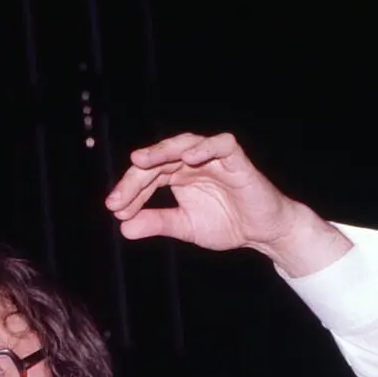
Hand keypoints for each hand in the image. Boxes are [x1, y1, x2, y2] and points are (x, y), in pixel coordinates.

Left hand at [104, 131, 349, 273]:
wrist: (263, 232)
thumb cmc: (227, 224)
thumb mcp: (185, 227)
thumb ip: (158, 223)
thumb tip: (124, 228)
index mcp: (178, 174)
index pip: (147, 176)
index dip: (129, 191)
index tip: (114, 209)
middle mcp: (193, 161)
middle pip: (159, 159)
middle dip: (136, 177)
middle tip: (118, 196)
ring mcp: (214, 157)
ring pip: (185, 143)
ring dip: (161, 151)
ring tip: (140, 162)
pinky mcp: (237, 159)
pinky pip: (222, 144)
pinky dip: (205, 147)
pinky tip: (188, 158)